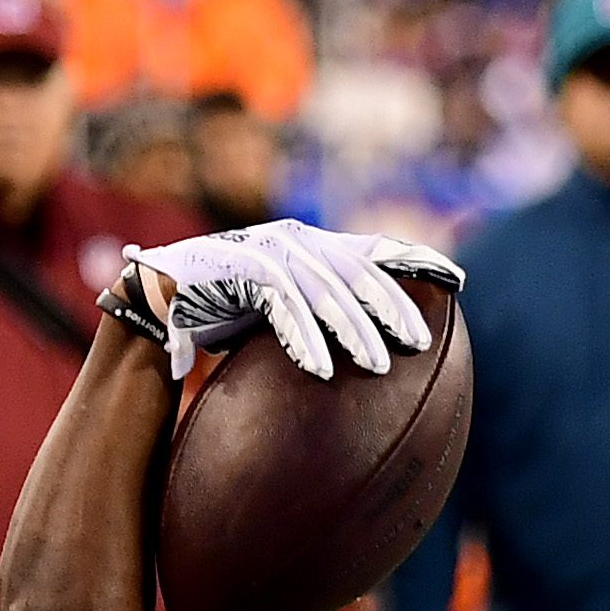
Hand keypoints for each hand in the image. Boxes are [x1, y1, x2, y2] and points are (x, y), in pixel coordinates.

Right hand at [108, 222, 460, 381]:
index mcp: (309, 247)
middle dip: (390, 305)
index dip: (413, 259)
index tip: (457, 281)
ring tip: (376, 367)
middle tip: (418, 345)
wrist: (153, 308)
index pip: (371, 248)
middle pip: (355, 269)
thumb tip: (373, 364)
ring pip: (321, 287)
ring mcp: (261, 251)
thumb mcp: (278, 318)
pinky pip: (278, 305)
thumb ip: (320, 323)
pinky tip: (320, 370)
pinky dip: (301, 337)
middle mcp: (291, 240)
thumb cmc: (220, 319)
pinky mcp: (233, 270)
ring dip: (351, 328)